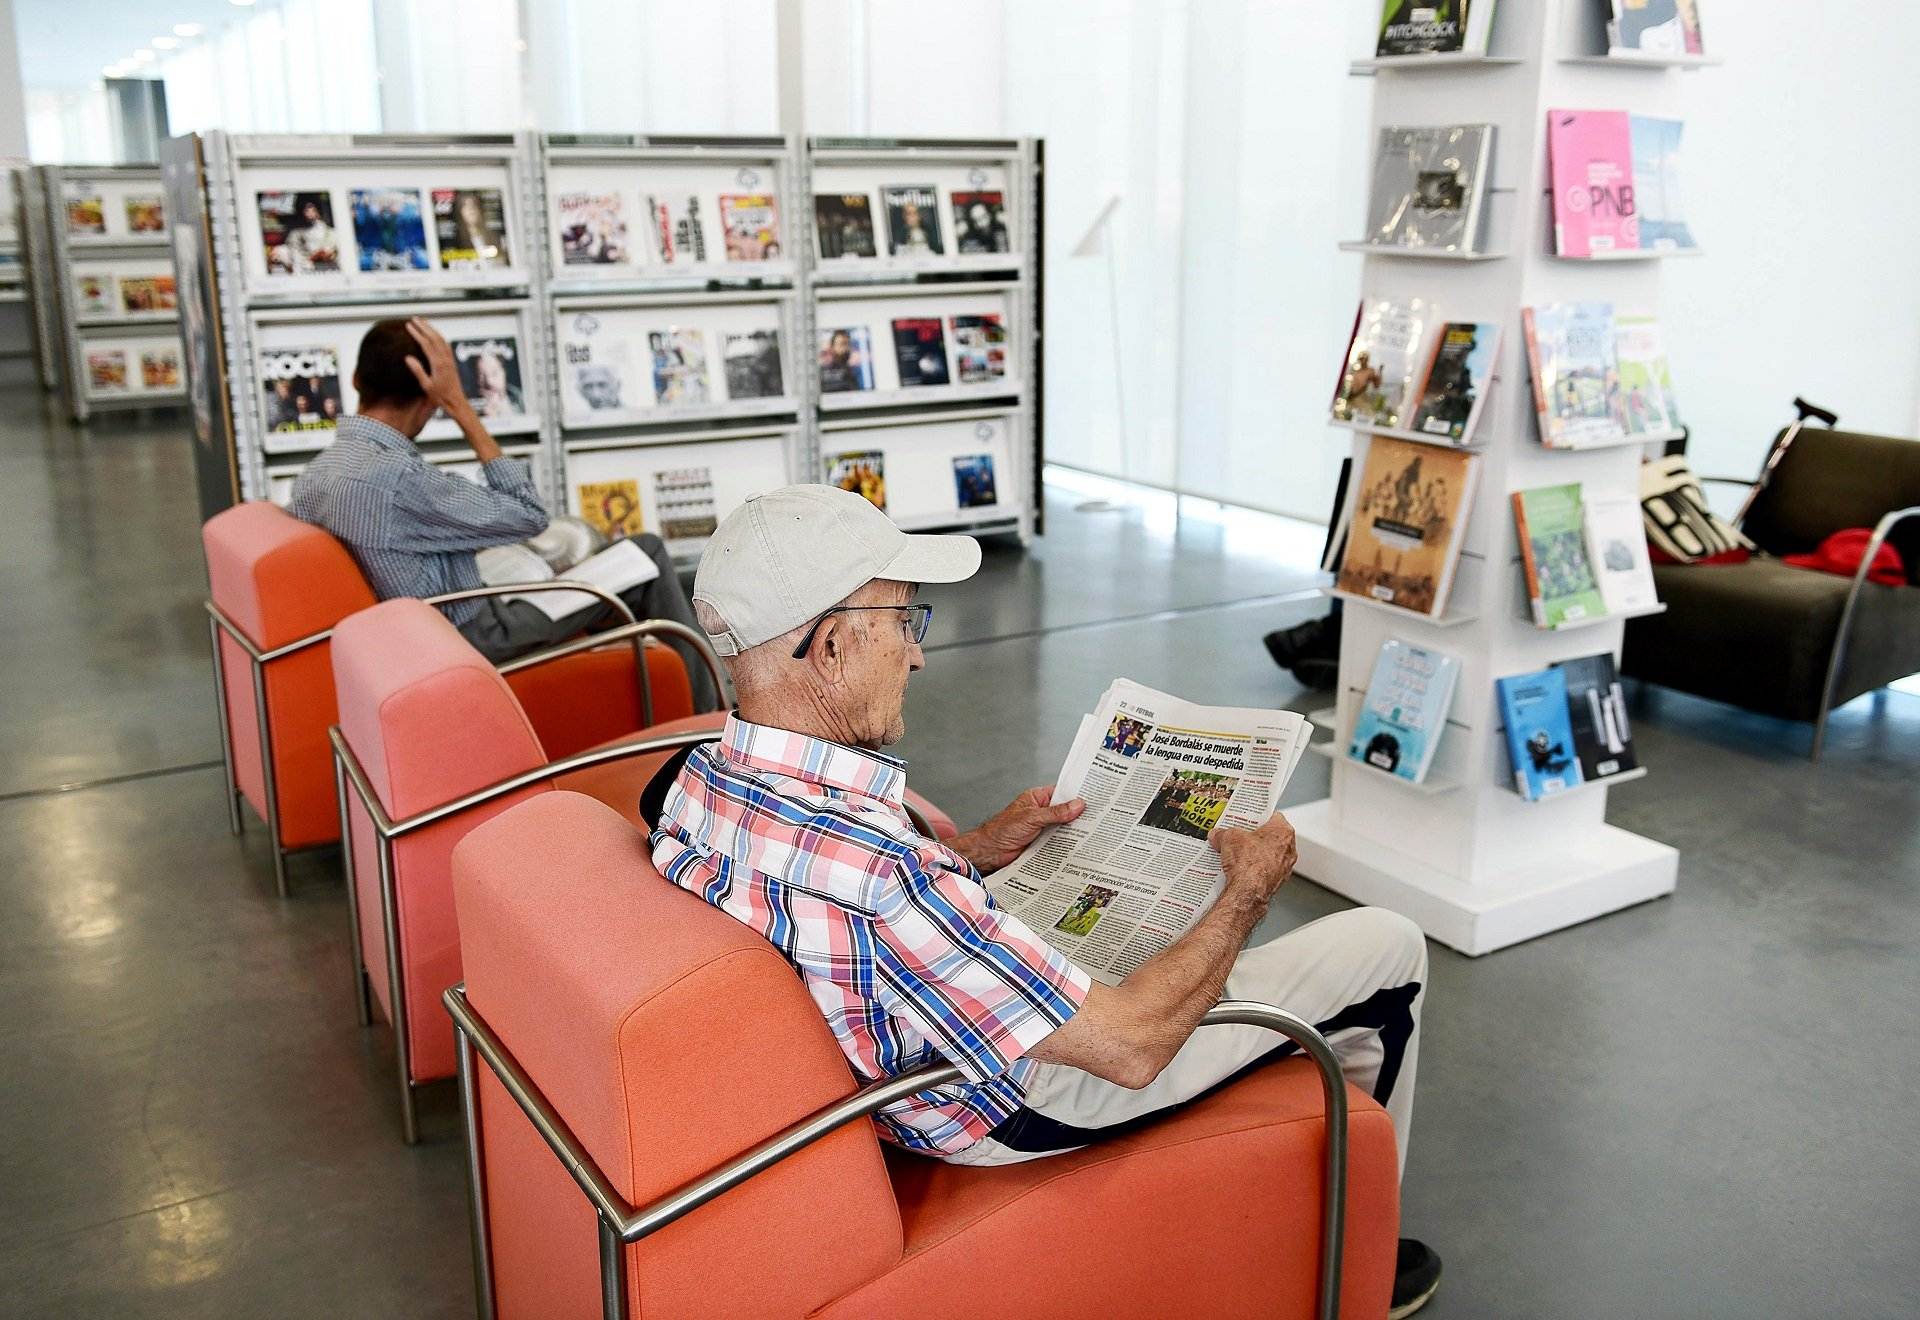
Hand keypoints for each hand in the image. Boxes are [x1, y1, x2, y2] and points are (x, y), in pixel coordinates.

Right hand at [402, 317, 471, 419]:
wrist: (456, 402)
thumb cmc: (441, 397)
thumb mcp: (426, 386)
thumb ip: (418, 371)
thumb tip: (408, 358)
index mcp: (438, 364)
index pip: (426, 343)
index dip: (417, 333)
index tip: (408, 325)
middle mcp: (445, 359)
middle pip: (434, 337)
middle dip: (424, 326)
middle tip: (414, 318)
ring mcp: (450, 360)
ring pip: (441, 339)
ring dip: (432, 329)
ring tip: (423, 322)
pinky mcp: (452, 362)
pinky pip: (446, 345)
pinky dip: (439, 337)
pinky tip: (435, 335)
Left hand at [948, 787, 1085, 871]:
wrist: (989, 852)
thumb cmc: (1002, 830)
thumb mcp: (1031, 817)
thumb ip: (1055, 813)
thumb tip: (1077, 805)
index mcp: (1038, 798)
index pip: (1062, 793)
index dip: (1077, 795)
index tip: (1094, 797)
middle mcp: (1042, 812)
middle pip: (1065, 811)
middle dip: (1079, 815)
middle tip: (1099, 817)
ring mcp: (1043, 828)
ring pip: (1063, 828)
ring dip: (1074, 832)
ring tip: (1094, 833)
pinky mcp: (1043, 843)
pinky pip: (1059, 842)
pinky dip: (1067, 844)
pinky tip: (1080, 846)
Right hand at [1210, 812, 1295, 905]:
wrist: (1247, 891)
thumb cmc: (1248, 863)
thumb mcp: (1228, 837)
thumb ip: (1223, 833)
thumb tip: (1218, 835)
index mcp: (1283, 831)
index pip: (1272, 816)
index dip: (1257, 816)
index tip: (1247, 818)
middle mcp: (1289, 848)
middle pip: (1270, 836)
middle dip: (1253, 837)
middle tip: (1238, 836)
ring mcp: (1285, 867)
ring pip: (1268, 855)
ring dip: (1254, 854)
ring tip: (1235, 854)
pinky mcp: (1277, 882)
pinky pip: (1265, 871)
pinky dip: (1254, 870)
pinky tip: (1239, 870)